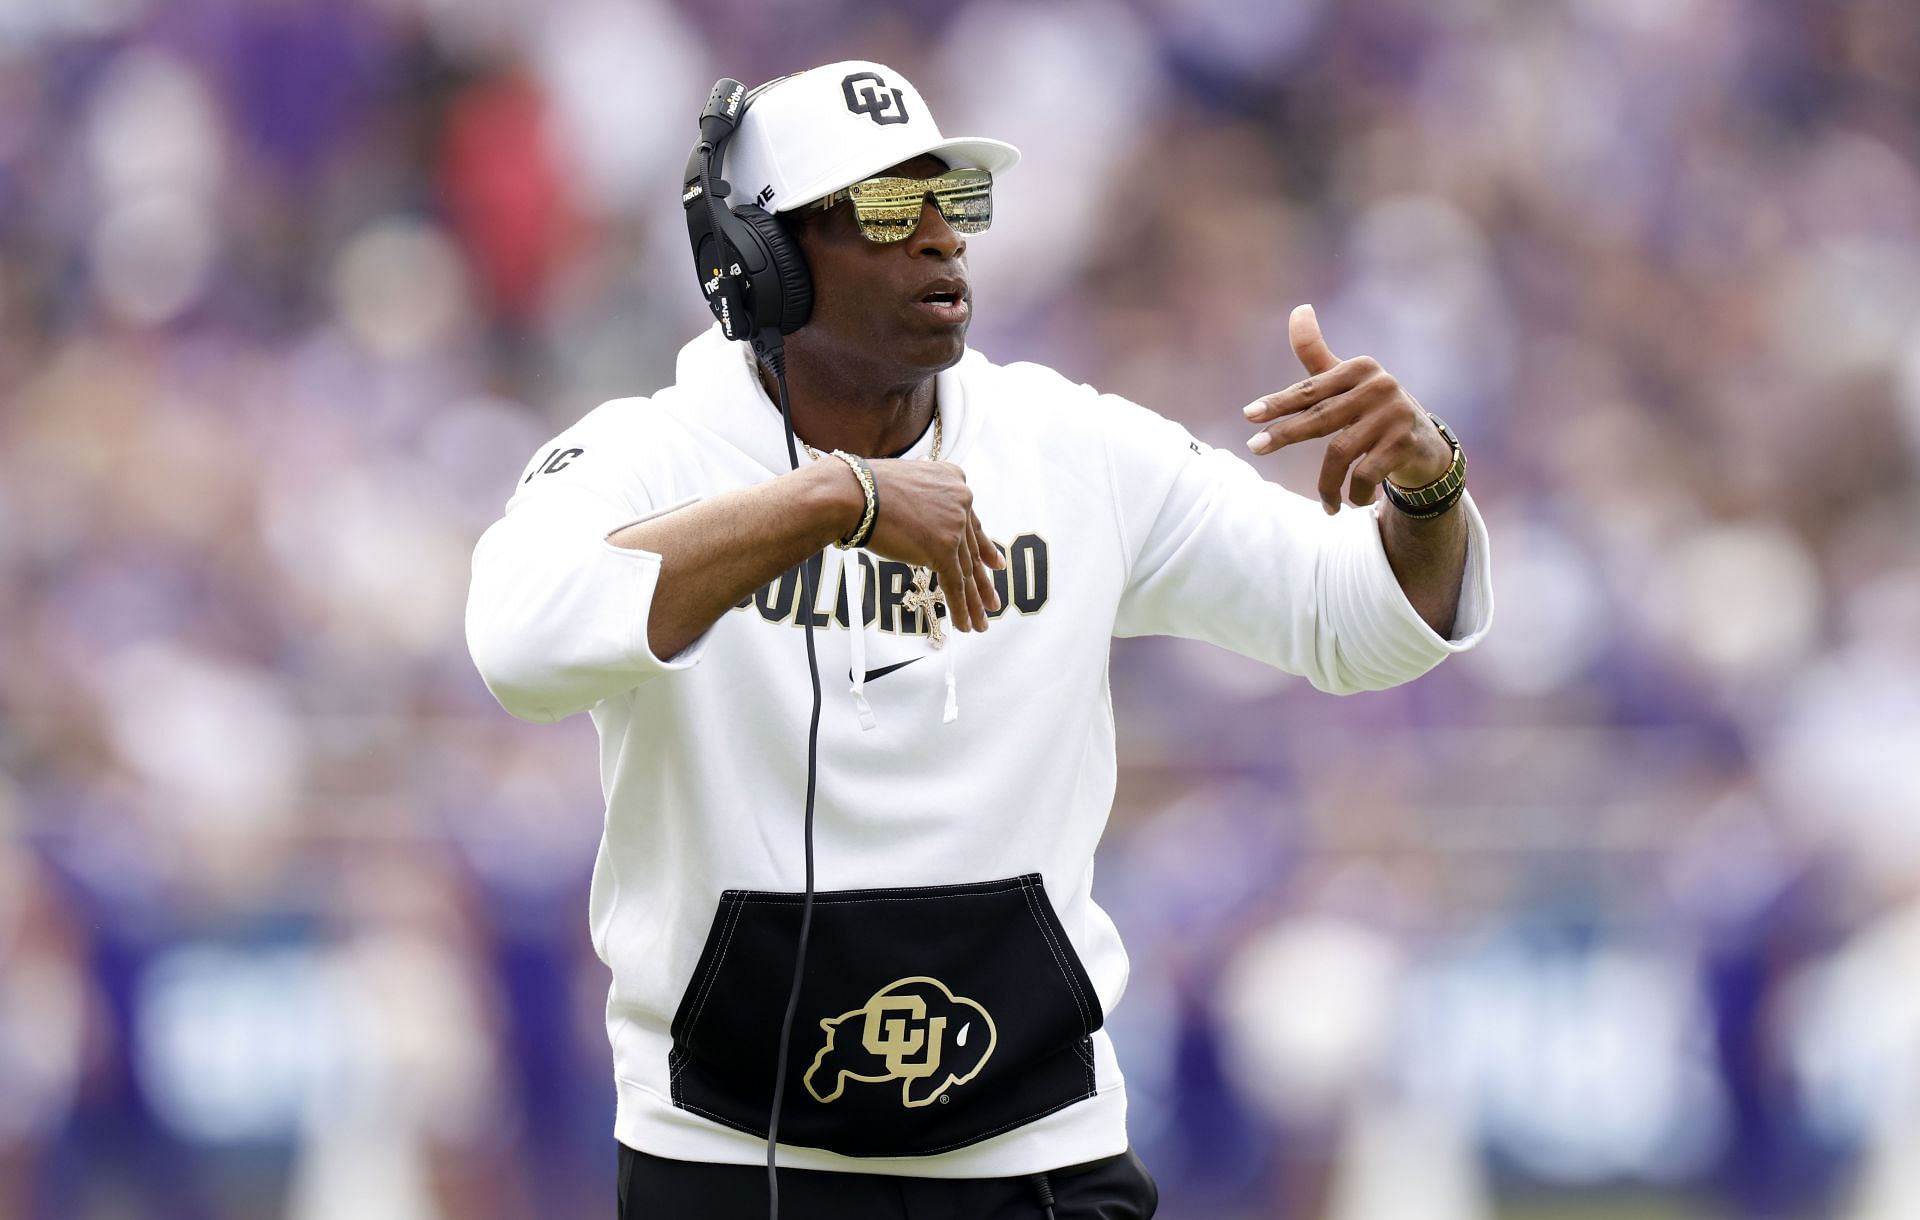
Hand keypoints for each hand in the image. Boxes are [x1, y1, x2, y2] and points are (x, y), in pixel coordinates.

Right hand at [861, 460, 1005, 631]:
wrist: (854, 493)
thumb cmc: (865, 489)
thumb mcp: (905, 486)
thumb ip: (923, 504)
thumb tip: (921, 526)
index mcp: (954, 480)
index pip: (971, 523)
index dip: (984, 548)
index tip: (995, 564)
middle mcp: (960, 500)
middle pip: (971, 550)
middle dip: (981, 581)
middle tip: (992, 601)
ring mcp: (954, 524)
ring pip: (966, 571)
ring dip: (974, 602)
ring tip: (981, 624)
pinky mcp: (943, 548)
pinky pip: (955, 584)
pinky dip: (960, 608)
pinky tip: (965, 626)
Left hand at [1242, 304, 1452, 513]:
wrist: (1427, 446)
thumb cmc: (1374, 411)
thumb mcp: (1347, 382)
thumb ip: (1317, 355)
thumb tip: (1299, 308)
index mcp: (1361, 368)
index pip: (1311, 388)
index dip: (1279, 402)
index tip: (1249, 415)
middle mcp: (1379, 386)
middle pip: (1320, 417)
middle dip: (1285, 435)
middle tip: (1254, 448)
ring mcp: (1394, 414)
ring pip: (1340, 453)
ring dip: (1327, 484)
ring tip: (1326, 504)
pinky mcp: (1406, 443)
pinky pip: (1365, 474)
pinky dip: (1355, 494)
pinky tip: (1352, 503)